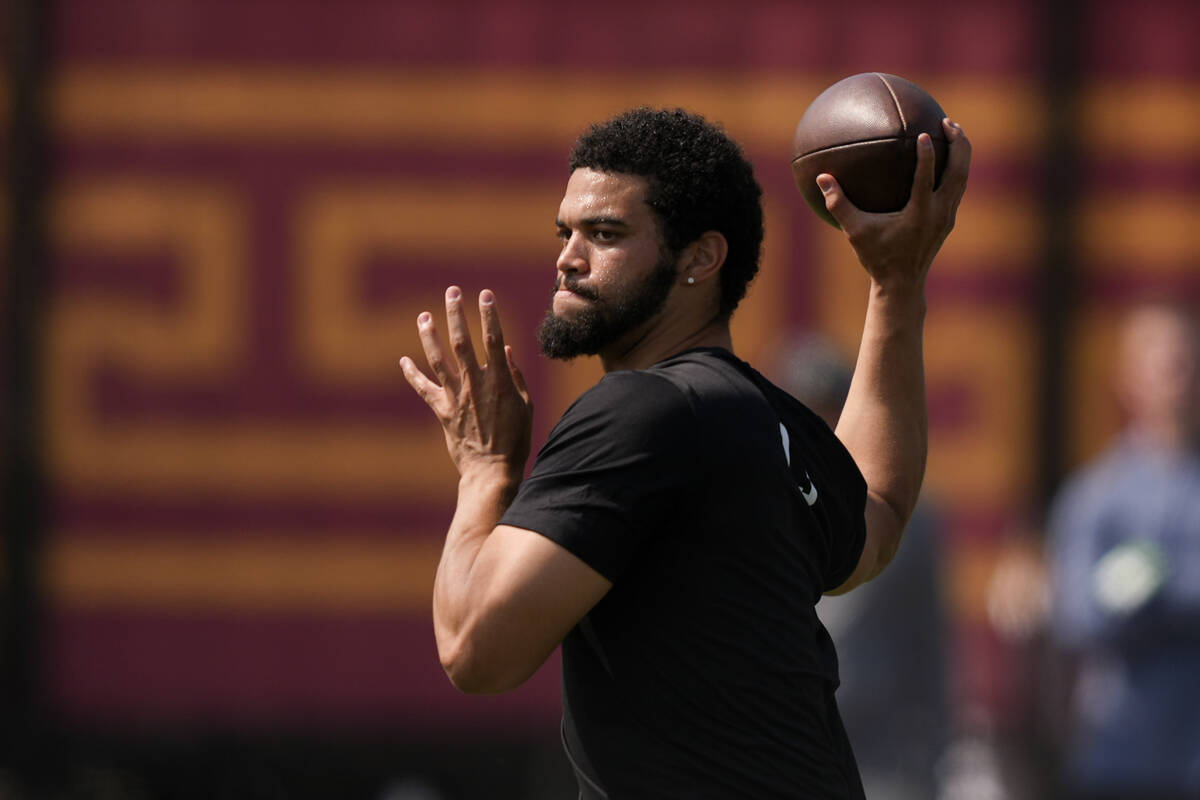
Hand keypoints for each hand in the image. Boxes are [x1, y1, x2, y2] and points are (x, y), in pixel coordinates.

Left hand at [400, 286, 533, 488]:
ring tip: (422, 316)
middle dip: (455, 314)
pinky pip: (423, 389)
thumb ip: (516, 376)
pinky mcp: (442, 411)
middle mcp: (475, 384)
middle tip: (450, 292)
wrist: (491, 471)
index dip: (489, 314)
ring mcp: (456, 397)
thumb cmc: (515, 440)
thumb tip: (505, 351)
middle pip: (461, 341)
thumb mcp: (526, 406)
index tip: (485, 294)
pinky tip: (403, 360)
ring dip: (429, 335)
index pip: (493, 339)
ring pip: (438, 359)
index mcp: (500, 381)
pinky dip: (412, 374)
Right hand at [817, 118, 970, 291]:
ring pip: (962, 178)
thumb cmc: (876, 258)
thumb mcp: (855, 232)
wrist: (902, 285)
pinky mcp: (948, 220)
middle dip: (958, 145)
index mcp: (919, 215)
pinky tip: (946, 158)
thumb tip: (822, 177)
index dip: (926, 156)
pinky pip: (957, 187)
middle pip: (958, 173)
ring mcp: (947, 217)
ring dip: (961, 154)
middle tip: (948, 122)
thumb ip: (839, 204)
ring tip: (955, 132)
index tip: (923, 134)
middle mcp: (938, 213)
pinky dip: (955, 168)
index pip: (926, 179)